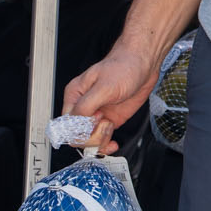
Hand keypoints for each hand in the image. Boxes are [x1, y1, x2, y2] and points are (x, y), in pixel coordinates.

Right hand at [62, 39, 161, 154]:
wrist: (144, 65)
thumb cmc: (124, 67)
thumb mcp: (104, 86)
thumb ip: (86, 105)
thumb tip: (77, 123)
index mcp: (74, 97)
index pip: (66, 125)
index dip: (80, 129)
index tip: (95, 120)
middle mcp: (83, 107)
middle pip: (76, 136)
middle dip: (91, 135)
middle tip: (105, 122)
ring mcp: (97, 116)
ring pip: (89, 141)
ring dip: (101, 140)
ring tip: (111, 125)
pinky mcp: (110, 121)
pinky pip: (102, 140)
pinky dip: (106, 146)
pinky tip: (113, 143)